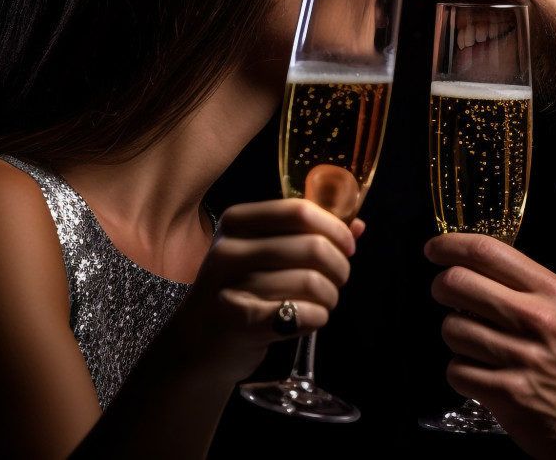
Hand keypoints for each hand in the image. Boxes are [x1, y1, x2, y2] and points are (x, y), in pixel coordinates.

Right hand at [184, 197, 357, 381]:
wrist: (198, 345)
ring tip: (321, 302)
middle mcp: (229, 249)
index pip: (300, 211)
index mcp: (236, 222)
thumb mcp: (262, 253)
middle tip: (337, 280)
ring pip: (313, 282)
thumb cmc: (240, 292)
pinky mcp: (240, 322)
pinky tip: (306, 319)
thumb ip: (307, 235)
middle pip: (314, 246)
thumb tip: (356, 225)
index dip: (335, 228)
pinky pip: (304, 313)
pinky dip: (317, 318)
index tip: (348, 246)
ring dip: (330, 297)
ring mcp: (230, 286)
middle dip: (340, 267)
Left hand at [425, 233, 555, 458]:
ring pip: (451, 328)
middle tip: (446, 295)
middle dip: (441, 288)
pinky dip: (463, 373)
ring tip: (478, 346)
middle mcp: (537, 318)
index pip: (487, 250)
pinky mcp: (507, 393)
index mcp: (552, 291)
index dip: (450, 245)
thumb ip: (525, 285)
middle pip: (457, 283)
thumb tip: (473, 264)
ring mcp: (521, 357)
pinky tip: (483, 374)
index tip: (435, 249)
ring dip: (456, 336)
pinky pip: (456, 370)